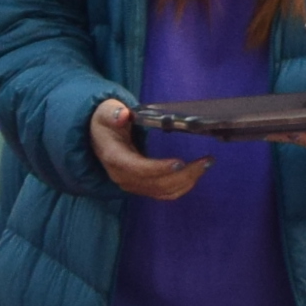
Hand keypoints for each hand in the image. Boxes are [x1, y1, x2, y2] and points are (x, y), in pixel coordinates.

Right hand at [87, 99, 210, 202]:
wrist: (99, 138)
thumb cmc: (106, 123)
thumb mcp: (105, 112)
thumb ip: (113, 112)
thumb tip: (122, 115)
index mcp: (115, 158)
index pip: (137, 168)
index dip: (159, 168)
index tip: (180, 162)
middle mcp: (124, 176)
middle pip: (156, 184)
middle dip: (184, 175)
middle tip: (206, 161)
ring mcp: (134, 184)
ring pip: (164, 191)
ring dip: (188, 181)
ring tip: (206, 164)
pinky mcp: (143, 187)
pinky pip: (165, 193)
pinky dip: (183, 186)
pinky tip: (196, 173)